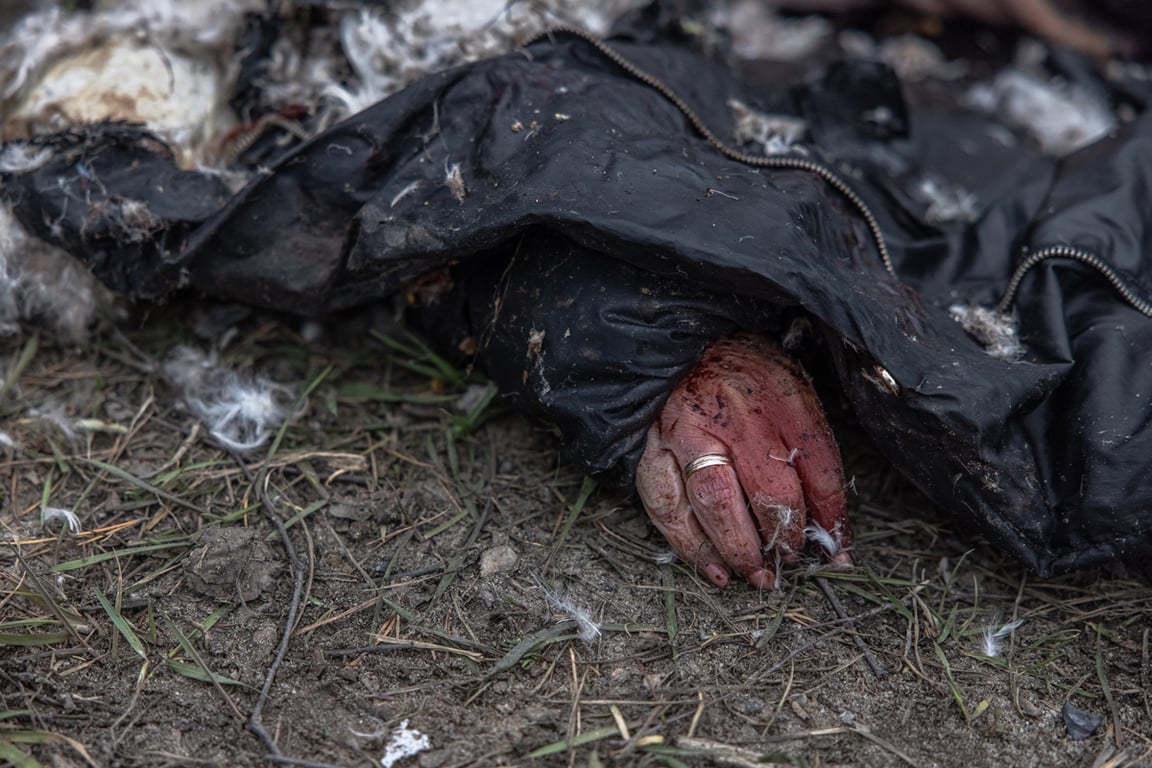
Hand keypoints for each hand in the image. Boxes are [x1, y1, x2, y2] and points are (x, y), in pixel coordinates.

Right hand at [635, 334, 851, 587]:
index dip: (832, 514)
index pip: (818, 463)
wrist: (680, 341)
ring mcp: (686, 431)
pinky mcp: (650, 448)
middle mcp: (732, 414)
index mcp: (778, 393)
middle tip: (790, 560)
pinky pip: (667, 506)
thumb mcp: (791, 390)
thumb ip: (811, 450)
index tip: (836, 547)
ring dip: (738, 550)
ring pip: (714, 502)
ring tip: (755, 575)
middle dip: (784, 537)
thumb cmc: (744, 371)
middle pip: (767, 489)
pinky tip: (712, 569)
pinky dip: (690, 545)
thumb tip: (831, 524)